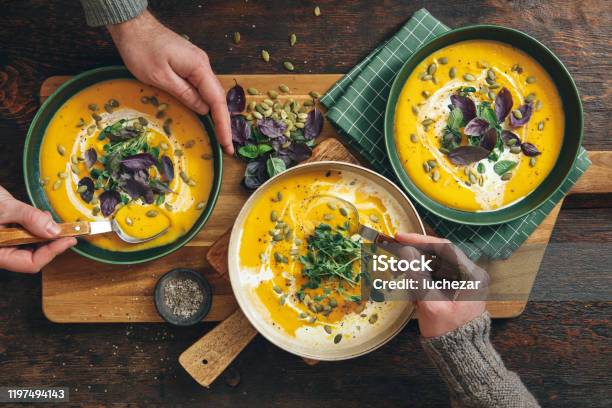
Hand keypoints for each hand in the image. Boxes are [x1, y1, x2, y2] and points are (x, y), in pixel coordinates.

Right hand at [0, 186, 75, 272]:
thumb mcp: (4, 207)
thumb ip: (29, 218)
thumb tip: (54, 230)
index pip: (30, 263)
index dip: (52, 252)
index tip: (69, 239)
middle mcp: (1, 252)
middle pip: (32, 257)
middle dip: (51, 244)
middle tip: (68, 230)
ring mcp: (3, 244)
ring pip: (30, 247)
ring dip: (44, 235)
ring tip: (50, 220)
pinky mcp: (6, 235)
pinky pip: (24, 237)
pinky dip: (36, 228)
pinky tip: (39, 218)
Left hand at [107, 10, 232, 154]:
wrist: (132, 25)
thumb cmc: (141, 49)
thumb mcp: (161, 77)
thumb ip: (184, 94)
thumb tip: (203, 110)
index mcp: (199, 68)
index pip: (217, 101)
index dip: (223, 125)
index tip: (228, 145)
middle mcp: (203, 65)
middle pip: (218, 98)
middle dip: (223, 123)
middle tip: (226, 146)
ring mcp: (196, 64)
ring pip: (210, 93)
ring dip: (215, 115)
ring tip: (219, 135)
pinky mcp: (188, 64)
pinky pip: (201, 87)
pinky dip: (205, 104)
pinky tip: (205, 116)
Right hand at [395, 232, 485, 337]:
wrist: (460, 355)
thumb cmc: (449, 332)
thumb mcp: (430, 304)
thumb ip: (418, 277)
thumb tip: (407, 253)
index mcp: (472, 275)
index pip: (445, 247)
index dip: (420, 240)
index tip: (400, 238)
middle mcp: (470, 275)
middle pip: (438, 256)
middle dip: (415, 259)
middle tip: (396, 259)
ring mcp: (463, 283)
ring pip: (434, 268)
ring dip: (416, 273)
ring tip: (403, 283)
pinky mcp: (454, 291)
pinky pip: (434, 279)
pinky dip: (421, 283)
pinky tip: (412, 295)